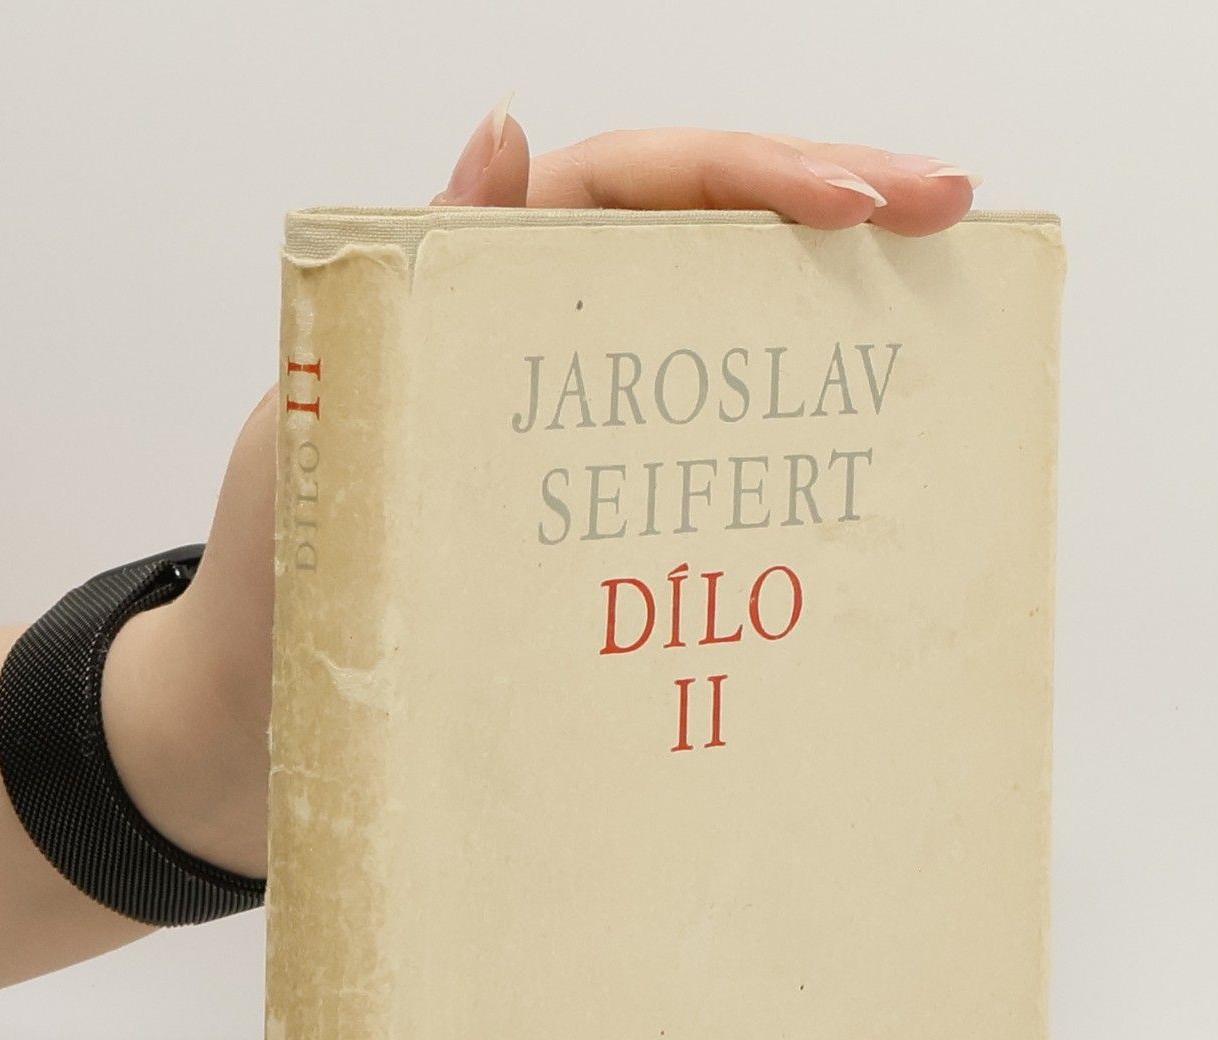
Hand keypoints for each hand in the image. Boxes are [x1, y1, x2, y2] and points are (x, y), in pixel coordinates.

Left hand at [103, 110, 978, 879]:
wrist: (262, 733)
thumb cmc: (277, 578)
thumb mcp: (330, 411)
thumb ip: (416, 275)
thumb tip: (504, 127)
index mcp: (475, 286)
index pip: (637, 185)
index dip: (758, 175)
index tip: (868, 200)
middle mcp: (540, 347)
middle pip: (704, 243)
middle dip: (834, 212)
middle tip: (956, 212)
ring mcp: (578, 440)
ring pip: (717, 350)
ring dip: (824, 324)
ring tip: (933, 317)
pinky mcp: (594, 532)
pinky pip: (697, 474)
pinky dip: (774, 463)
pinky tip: (848, 481)